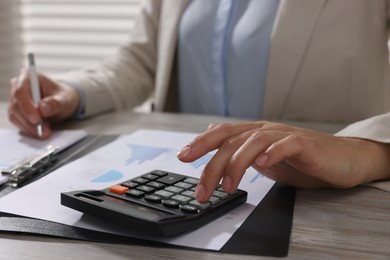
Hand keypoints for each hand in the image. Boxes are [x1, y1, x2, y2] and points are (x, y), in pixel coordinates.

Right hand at [8, 69, 79, 138]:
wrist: (63, 102)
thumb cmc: (64, 97)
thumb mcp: (65, 99)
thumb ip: (55, 103)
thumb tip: (43, 108)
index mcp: (29, 76)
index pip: (21, 91)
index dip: (27, 106)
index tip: (36, 119)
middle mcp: (18, 85)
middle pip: (16, 104)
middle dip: (29, 120)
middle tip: (42, 131)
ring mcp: (15, 98)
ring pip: (15, 115)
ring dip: (29, 127)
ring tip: (44, 133)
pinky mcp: (16, 110)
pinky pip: (17, 121)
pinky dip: (28, 129)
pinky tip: (39, 132)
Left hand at [177, 121, 389, 201]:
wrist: (342, 160)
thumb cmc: (302, 162)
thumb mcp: (265, 160)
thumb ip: (243, 154)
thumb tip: (218, 151)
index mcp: (254, 135)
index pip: (222, 134)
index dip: (200, 142)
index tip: (182, 156)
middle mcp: (266, 131)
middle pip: (232, 140)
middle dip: (212, 164)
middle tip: (202, 190)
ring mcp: (285, 136)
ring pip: (254, 141)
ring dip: (237, 164)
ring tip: (227, 186)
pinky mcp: (306, 144)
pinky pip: (287, 144)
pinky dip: (273, 152)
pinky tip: (262, 164)